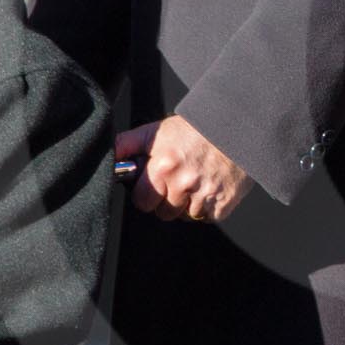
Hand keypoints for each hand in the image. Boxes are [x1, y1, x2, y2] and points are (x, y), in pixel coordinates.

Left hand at [116, 116, 253, 222]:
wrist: (237, 127)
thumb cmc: (195, 129)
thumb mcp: (157, 131)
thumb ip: (127, 145)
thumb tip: (107, 155)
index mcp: (163, 166)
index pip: (142, 202)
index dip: (147, 194)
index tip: (155, 185)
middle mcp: (183, 183)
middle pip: (164, 213)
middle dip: (167, 201)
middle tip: (177, 182)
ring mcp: (205, 196)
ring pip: (185, 217)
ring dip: (189, 205)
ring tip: (196, 182)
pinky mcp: (223, 204)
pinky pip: (207, 217)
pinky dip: (208, 207)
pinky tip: (210, 187)